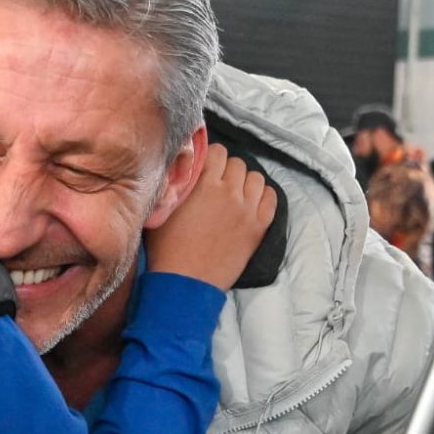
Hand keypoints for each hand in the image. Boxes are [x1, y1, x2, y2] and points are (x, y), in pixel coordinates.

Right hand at [147, 144, 276, 290]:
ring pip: (257, 177)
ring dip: (244, 181)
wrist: (185, 282)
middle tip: (215, 183)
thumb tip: (179, 165)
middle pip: (237, 163)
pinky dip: (263, 195)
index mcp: (205, 185)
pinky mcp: (259, 228)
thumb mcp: (161, 209)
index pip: (217, 151)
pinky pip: (272, 198)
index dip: (209, 157)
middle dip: (226, 169)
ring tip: (233, 193)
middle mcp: (231, 193)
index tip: (203, 167)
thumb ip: (173, 183)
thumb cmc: (166, 248)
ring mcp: (249, 210)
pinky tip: (250, 203)